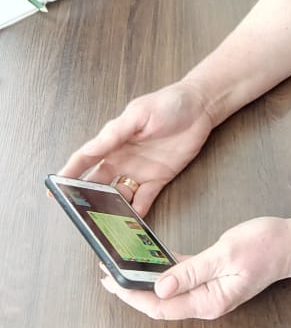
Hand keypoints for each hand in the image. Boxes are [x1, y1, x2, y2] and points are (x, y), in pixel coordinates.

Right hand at [57, 81, 215, 216]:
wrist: (200, 107)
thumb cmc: (169, 103)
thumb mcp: (138, 115)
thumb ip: (115, 133)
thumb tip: (92, 147)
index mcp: (113, 140)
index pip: (84, 159)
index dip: (68, 174)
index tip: (52, 189)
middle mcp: (122, 158)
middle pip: (98, 182)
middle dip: (87, 198)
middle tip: (78, 214)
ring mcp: (140, 170)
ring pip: (119, 194)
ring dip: (111, 208)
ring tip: (104, 224)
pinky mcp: (159, 177)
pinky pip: (144, 198)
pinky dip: (137, 210)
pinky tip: (132, 220)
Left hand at [100, 216, 290, 319]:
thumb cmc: (266, 246)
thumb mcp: (226, 254)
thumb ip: (191, 271)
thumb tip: (159, 288)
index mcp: (209, 301)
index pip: (160, 306)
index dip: (132, 296)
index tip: (110, 282)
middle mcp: (207, 302)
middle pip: (160, 303)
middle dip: (132, 291)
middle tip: (106, 274)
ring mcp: (210, 292)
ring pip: (169, 292)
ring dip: (145, 282)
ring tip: (121, 268)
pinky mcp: (214, 278)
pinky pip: (182, 279)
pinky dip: (164, 272)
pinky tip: (150, 261)